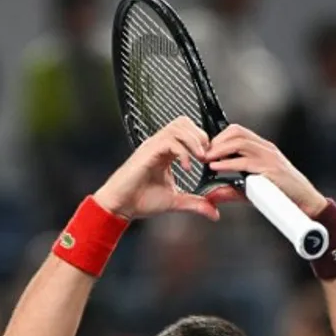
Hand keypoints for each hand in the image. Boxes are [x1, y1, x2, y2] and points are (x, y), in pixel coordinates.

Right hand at [93, 117, 218, 221]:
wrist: (120, 205)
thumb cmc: (139, 200)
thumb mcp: (175, 202)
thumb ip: (195, 204)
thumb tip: (214, 212)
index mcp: (166, 152)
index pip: (187, 133)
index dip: (202, 142)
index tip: (211, 160)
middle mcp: (159, 145)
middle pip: (184, 123)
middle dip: (200, 136)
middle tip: (207, 156)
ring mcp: (152, 146)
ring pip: (178, 127)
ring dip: (193, 141)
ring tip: (201, 158)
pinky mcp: (147, 152)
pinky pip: (169, 141)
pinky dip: (182, 152)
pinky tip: (187, 167)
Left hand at [204, 124, 327, 217]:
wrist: (304, 203)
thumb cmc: (280, 195)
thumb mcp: (251, 191)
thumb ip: (230, 191)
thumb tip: (210, 196)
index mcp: (262, 148)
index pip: (238, 132)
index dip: (219, 137)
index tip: (206, 149)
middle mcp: (266, 149)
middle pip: (236, 133)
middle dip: (215, 141)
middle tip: (202, 154)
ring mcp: (269, 157)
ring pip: (239, 143)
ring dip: (219, 150)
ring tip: (206, 159)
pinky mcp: (270, 170)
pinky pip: (245, 162)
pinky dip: (227, 164)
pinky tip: (216, 168)